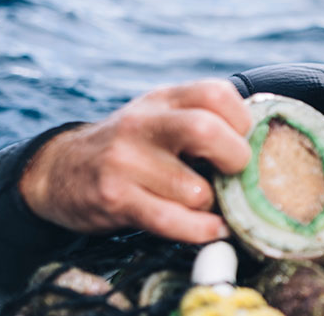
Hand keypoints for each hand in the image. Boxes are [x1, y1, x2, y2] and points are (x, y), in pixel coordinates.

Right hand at [19, 78, 251, 242]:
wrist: (60, 170)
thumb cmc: (132, 145)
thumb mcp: (161, 115)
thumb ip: (204, 117)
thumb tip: (263, 142)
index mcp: (163, 98)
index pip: (216, 93)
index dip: (242, 119)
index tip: (244, 140)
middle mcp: (143, 124)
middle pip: (206, 130)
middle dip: (235, 158)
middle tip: (236, 173)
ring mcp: (126, 161)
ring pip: (195, 190)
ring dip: (214, 205)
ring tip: (212, 205)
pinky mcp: (116, 198)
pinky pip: (173, 220)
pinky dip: (201, 230)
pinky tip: (211, 229)